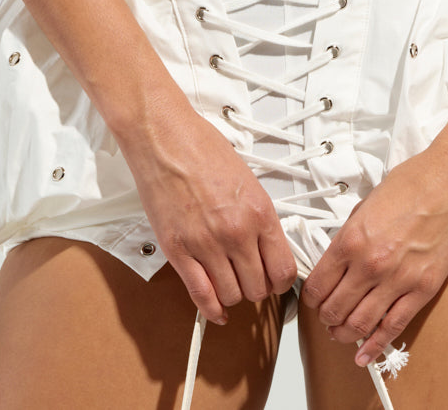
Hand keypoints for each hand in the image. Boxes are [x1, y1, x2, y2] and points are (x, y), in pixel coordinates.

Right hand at [120, 98, 297, 325]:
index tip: (276, 281)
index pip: (283, 270)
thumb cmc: (202, 148)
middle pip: (258, 288)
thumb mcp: (247, 179)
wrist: (164, 137)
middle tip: (250, 279)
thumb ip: (259, 216)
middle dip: (256, 288)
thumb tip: (268, 246)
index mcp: (260, 211)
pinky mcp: (178, 251)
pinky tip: (215, 309)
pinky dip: (210, 309)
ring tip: (229, 281)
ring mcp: (206, 244)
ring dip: (232, 294)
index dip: (281, 282)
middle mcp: (237, 232)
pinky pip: (200, 295)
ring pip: (231, 295)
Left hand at [300, 146, 447, 367]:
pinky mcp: (423, 290)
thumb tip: (338, 260)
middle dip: (325, 317)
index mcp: (352, 239)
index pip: (318, 283)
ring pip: (360, 324)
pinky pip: (393, 327)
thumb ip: (350, 236)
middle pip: (335, 308)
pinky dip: (375, 345)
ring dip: (344, 334)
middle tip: (325, 317)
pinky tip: (364, 354)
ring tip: (340, 333)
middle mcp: (371, 265)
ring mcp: (398, 281)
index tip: (312, 299)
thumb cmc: (411, 185)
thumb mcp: (366, 205)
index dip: (310, 297)